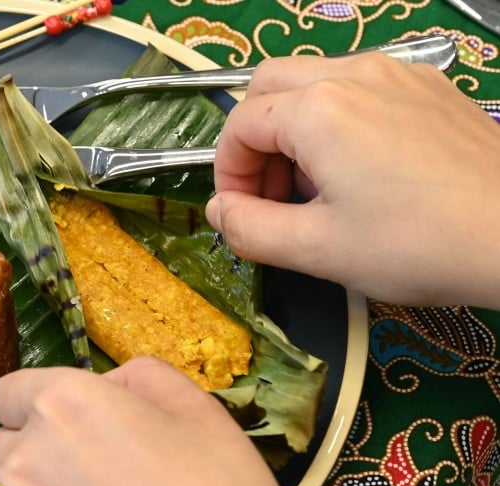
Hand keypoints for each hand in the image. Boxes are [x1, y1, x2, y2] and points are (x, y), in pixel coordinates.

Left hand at [0, 357, 351, 485]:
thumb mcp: (198, 409)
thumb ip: (141, 378)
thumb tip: (113, 385)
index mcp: (63, 404)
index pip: (11, 392)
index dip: (42, 402)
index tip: (76, 420)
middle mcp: (27, 455)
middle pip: (9, 439)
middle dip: (41, 443)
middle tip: (102, 465)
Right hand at [206, 52, 499, 308]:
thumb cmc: (416, 244)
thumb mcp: (317, 250)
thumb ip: (249, 229)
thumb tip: (217, 210)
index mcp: (317, 109)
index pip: (239, 126)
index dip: (227, 174)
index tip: (242, 217)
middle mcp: (353, 73)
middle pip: (269, 86)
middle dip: (254, 140)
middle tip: (269, 195)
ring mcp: (398, 73)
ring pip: (314, 81)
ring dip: (293, 129)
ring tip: (315, 189)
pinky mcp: (430, 87)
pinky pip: (360, 87)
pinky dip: (337, 120)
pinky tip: (362, 172)